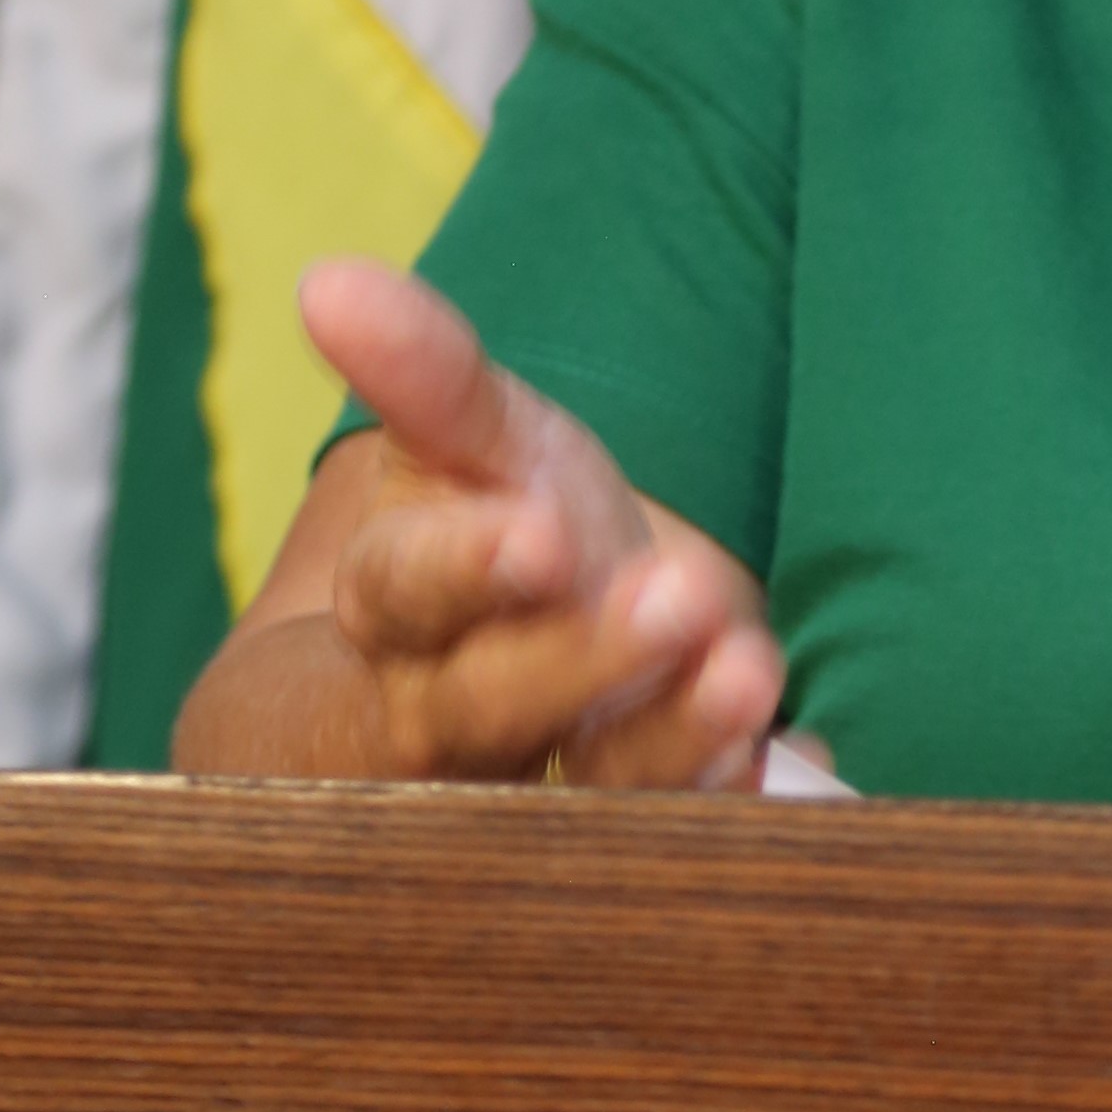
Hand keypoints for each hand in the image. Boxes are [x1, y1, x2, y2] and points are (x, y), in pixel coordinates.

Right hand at [300, 259, 783, 787]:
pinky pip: (665, 830)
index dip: (467, 567)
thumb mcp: (470, 436)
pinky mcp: (627, 819)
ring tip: (746, 674)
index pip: (406, 591)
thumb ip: (423, 369)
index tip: (541, 533)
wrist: (534, 633)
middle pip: (488, 707)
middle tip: (681, 597)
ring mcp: (540, 781)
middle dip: (580, 659)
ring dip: (671, 738)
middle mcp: (450, 714)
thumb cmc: (494, 517)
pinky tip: (779, 758)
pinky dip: (722, 801)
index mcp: (393, 607)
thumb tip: (332, 280)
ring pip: (584, 787)